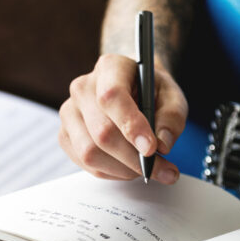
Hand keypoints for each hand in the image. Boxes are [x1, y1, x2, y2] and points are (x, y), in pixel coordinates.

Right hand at [59, 53, 187, 183]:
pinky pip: (85, 164)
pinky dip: (111, 172)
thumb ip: (172, 118)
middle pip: (102, 131)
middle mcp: (83, 88)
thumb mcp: (173, 98)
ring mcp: (70, 112)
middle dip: (134, 158)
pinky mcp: (66, 136)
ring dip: (123, 169)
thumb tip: (161, 145)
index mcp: (110, 68)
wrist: (134, 92)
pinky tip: (128, 166)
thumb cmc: (152, 93)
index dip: (131, 126)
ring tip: (146, 168)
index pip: (112, 96)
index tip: (151, 148)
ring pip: (90, 152)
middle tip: (161, 169)